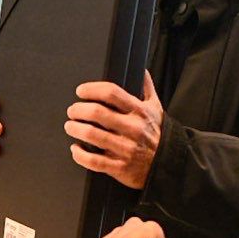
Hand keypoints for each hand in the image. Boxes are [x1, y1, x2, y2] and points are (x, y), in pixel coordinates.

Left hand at [65, 72, 162, 189]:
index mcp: (139, 112)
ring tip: (70, 126)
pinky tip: (76, 149)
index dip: (91, 89)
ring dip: (75, 129)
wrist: (167, 164)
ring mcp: (125, 149)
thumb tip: (142, 70)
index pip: (111, 93)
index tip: (81, 91)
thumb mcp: (156, 109)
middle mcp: (132, 128)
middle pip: (97, 112)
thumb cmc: (157, 135)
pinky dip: (80, 154)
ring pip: (92, 135)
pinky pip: (93, 161)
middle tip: (72, 110)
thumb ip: (146, 88)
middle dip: (78, 110)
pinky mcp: (119, 167)